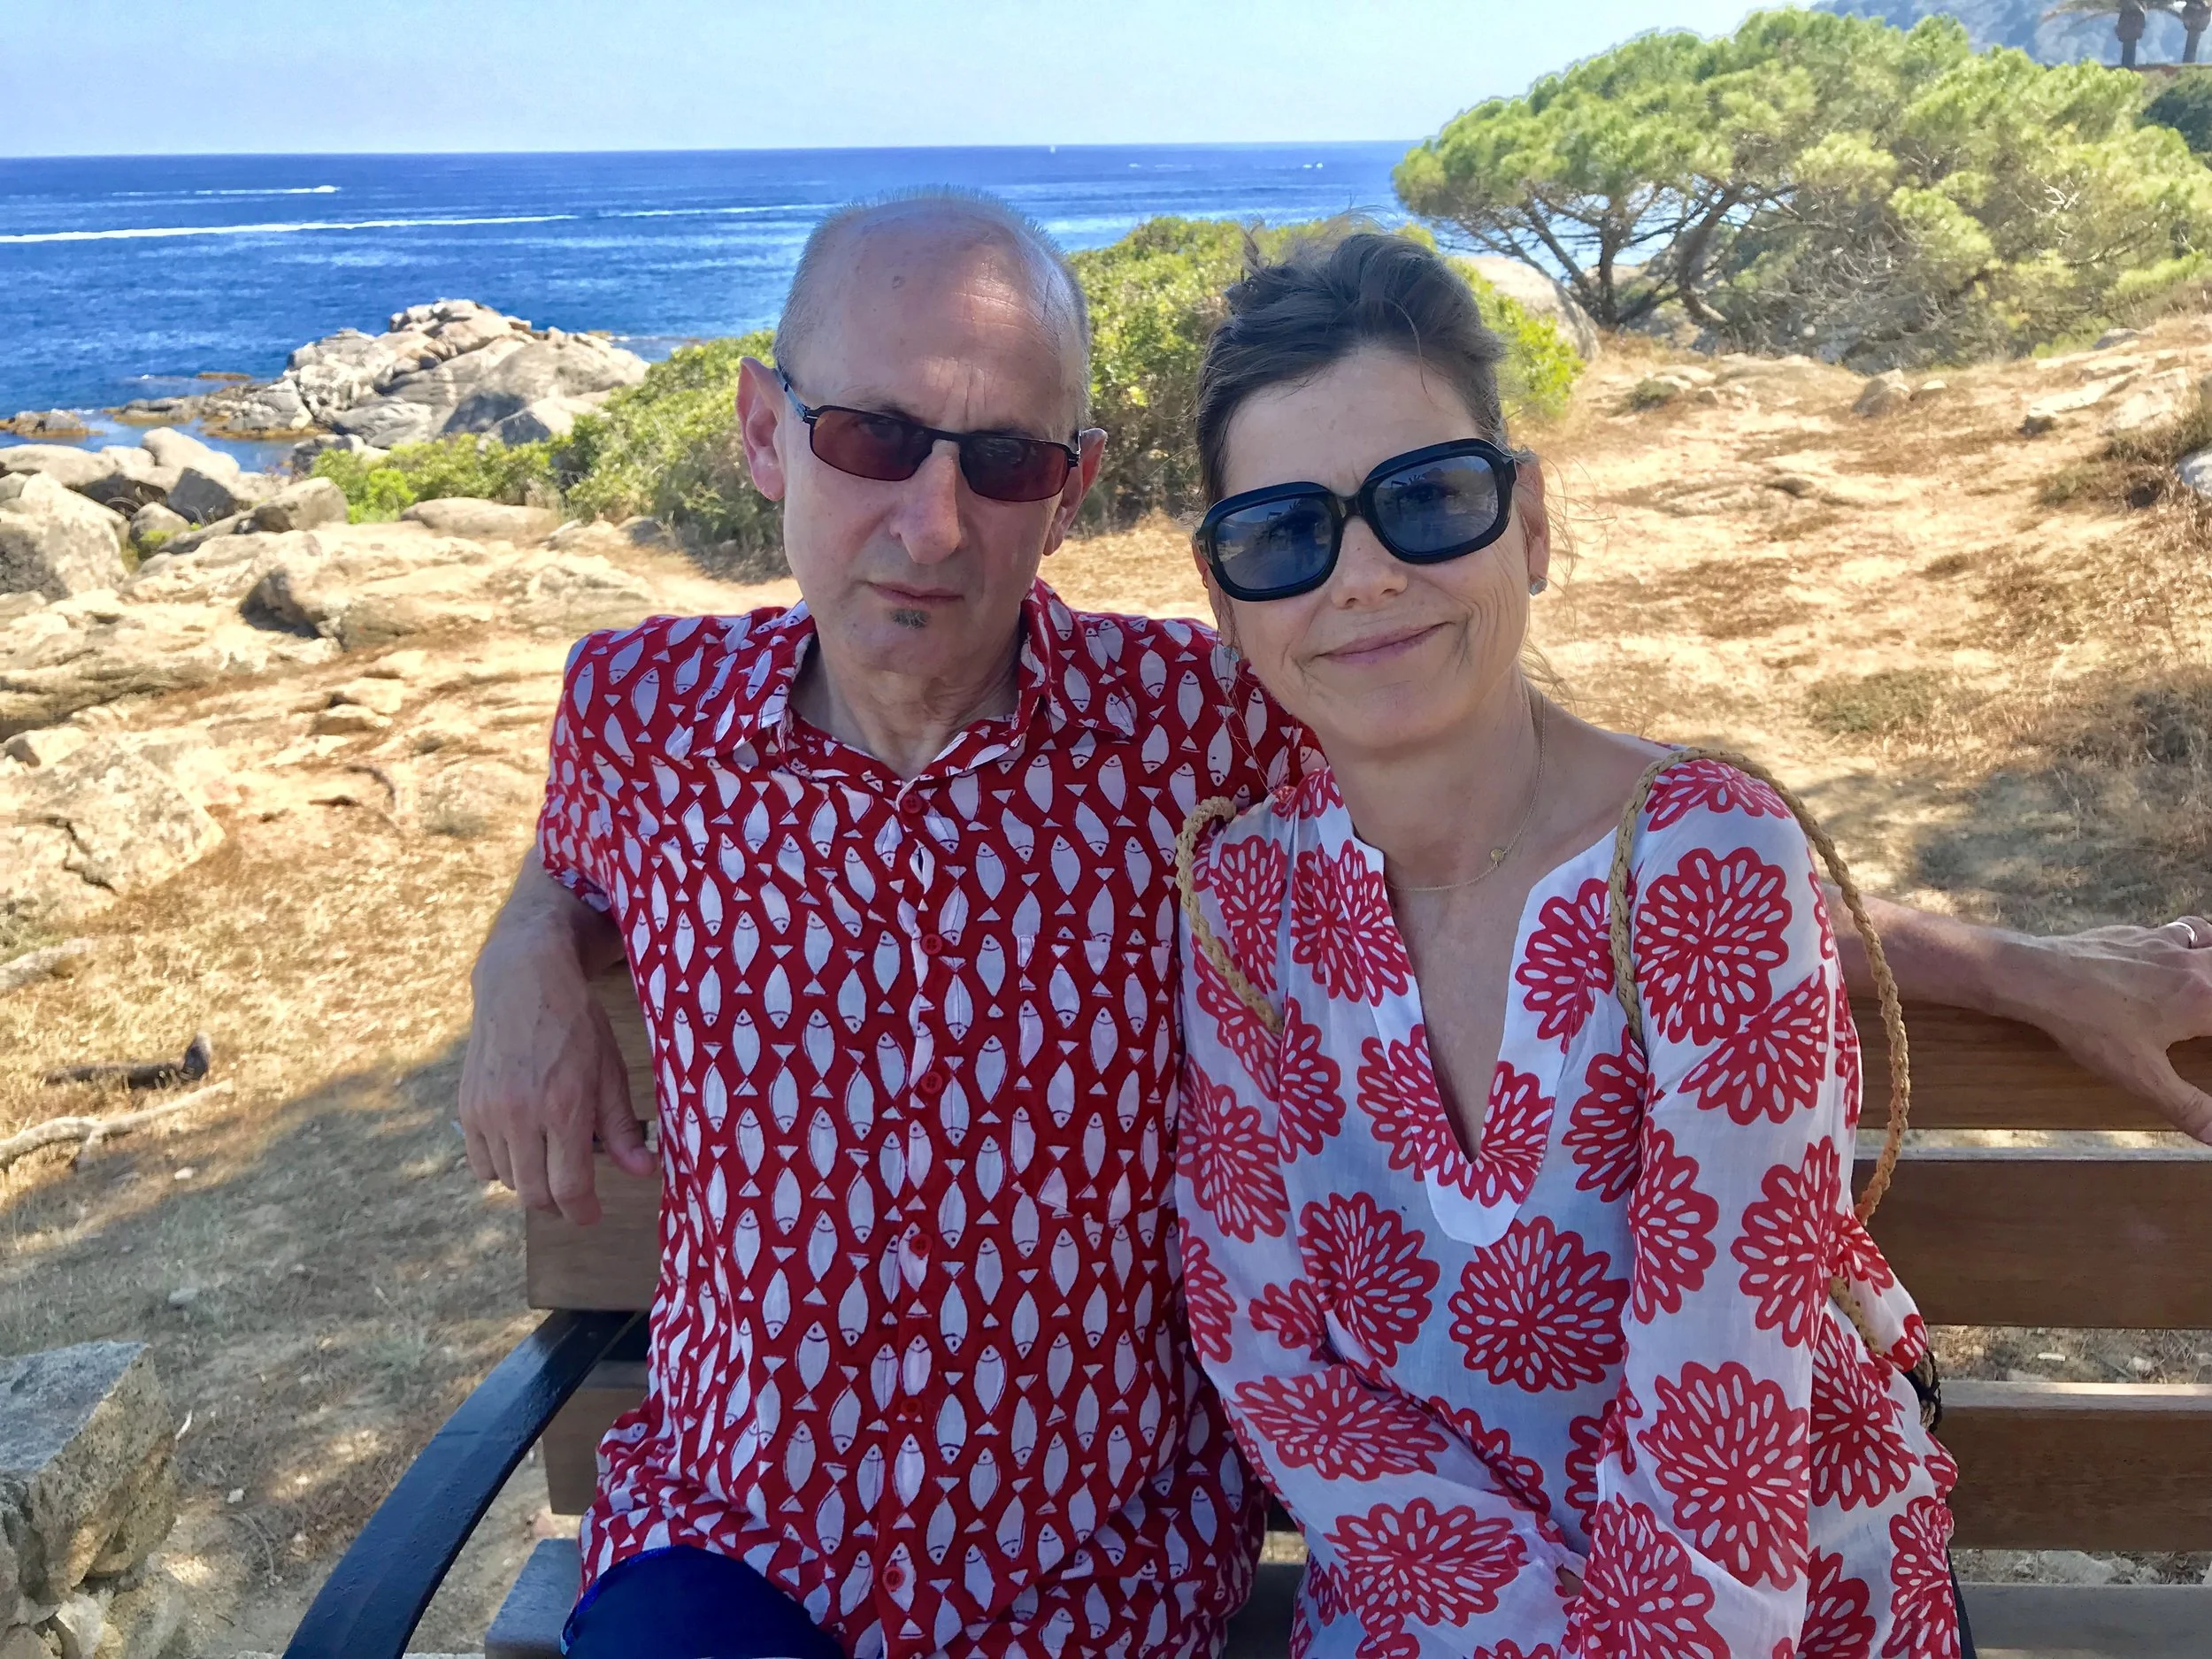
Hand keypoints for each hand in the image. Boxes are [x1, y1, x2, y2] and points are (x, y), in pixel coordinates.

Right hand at [459, 861, 651, 1223]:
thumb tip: (643, 1171)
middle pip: (535, 1194)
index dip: (583, 1211)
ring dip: (532, 1181)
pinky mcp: (466, 1108)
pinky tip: (522, 1144)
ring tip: (551, 1155)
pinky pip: (481, 1164)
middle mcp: (520, 1115)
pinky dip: (503, 1166)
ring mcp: (487, 1113)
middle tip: (576, 1191)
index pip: (569, 1187)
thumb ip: (622, 1126)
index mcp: (563, 1106)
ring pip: (509, 1181)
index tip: (592, 1214)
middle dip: (559, 1202)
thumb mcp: (610, 1070)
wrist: (522, 981)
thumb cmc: (576, 1024)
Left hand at [2000, 917, 2211, 1143]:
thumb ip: (2187, 1106)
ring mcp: (2165, 944)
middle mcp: (2193, 966)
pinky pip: (2181, 930)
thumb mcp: (2143, 1076)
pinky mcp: (2138, 934)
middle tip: (2205, 1019)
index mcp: (2204, 1001)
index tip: (2208, 1042)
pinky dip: (2194, 938)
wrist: (2040, 978)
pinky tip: (2181, 950)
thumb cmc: (2091, 1026)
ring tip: (2208, 980)